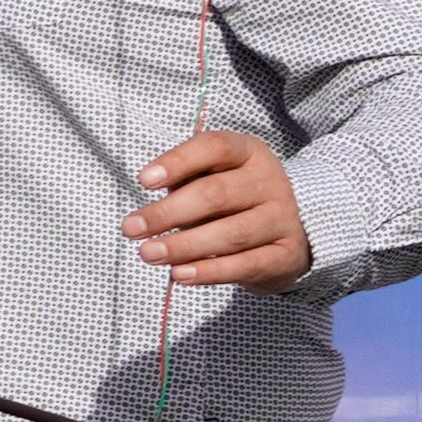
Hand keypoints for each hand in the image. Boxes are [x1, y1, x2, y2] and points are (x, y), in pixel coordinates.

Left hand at [125, 129, 314, 290]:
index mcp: (249, 153)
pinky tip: (180, 274)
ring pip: (230, 234)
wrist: (291, 231)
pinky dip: (209, 272)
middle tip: (130, 228)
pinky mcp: (286, 255)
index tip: (143, 181)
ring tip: (149, 253)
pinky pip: (245, 265)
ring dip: (183, 246)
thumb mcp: (212, 178)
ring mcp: (282, 218)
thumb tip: (150, 212)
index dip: (177, 162)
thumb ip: (184, 183)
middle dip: (167, 213)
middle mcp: (269, 182)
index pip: (214, 147)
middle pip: (216, 194)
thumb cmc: (233, 200)